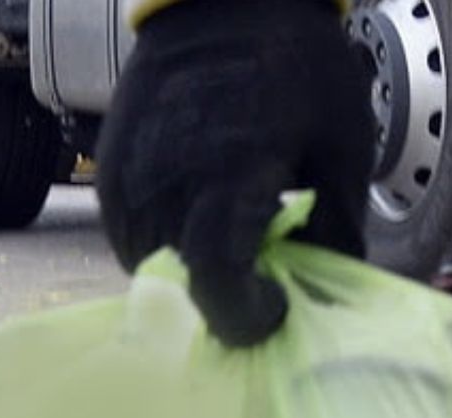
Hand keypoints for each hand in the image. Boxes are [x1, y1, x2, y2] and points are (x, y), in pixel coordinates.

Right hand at [94, 0, 376, 346]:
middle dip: (225, 296)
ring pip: (149, 265)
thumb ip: (336, 229)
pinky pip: (127, 233)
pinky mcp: (107, 165)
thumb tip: (326, 290)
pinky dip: (164, 242)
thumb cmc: (298, 66)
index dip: (246, 317)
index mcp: (229, 176)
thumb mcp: (343, 149)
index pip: (216, 282)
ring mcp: (128, 173)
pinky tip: (201, 216)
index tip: (277, 307)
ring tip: (234, 238)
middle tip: (265, 274)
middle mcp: (166, 180)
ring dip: (191, 271)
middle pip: (183, 284)